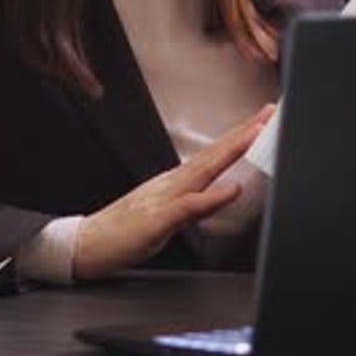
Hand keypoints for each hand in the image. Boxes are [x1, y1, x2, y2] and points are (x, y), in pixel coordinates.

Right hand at [73, 103, 273, 278]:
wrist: (87, 243)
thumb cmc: (123, 230)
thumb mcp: (167, 215)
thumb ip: (195, 203)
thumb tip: (220, 192)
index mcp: (175, 181)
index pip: (213, 154)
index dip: (239, 136)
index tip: (261, 120)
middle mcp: (172, 182)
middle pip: (214, 152)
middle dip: (244, 132)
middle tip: (268, 113)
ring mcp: (165, 198)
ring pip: (205, 169)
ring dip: (232, 150)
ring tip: (256, 134)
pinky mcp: (158, 220)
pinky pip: (189, 207)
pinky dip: (212, 197)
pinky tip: (230, 189)